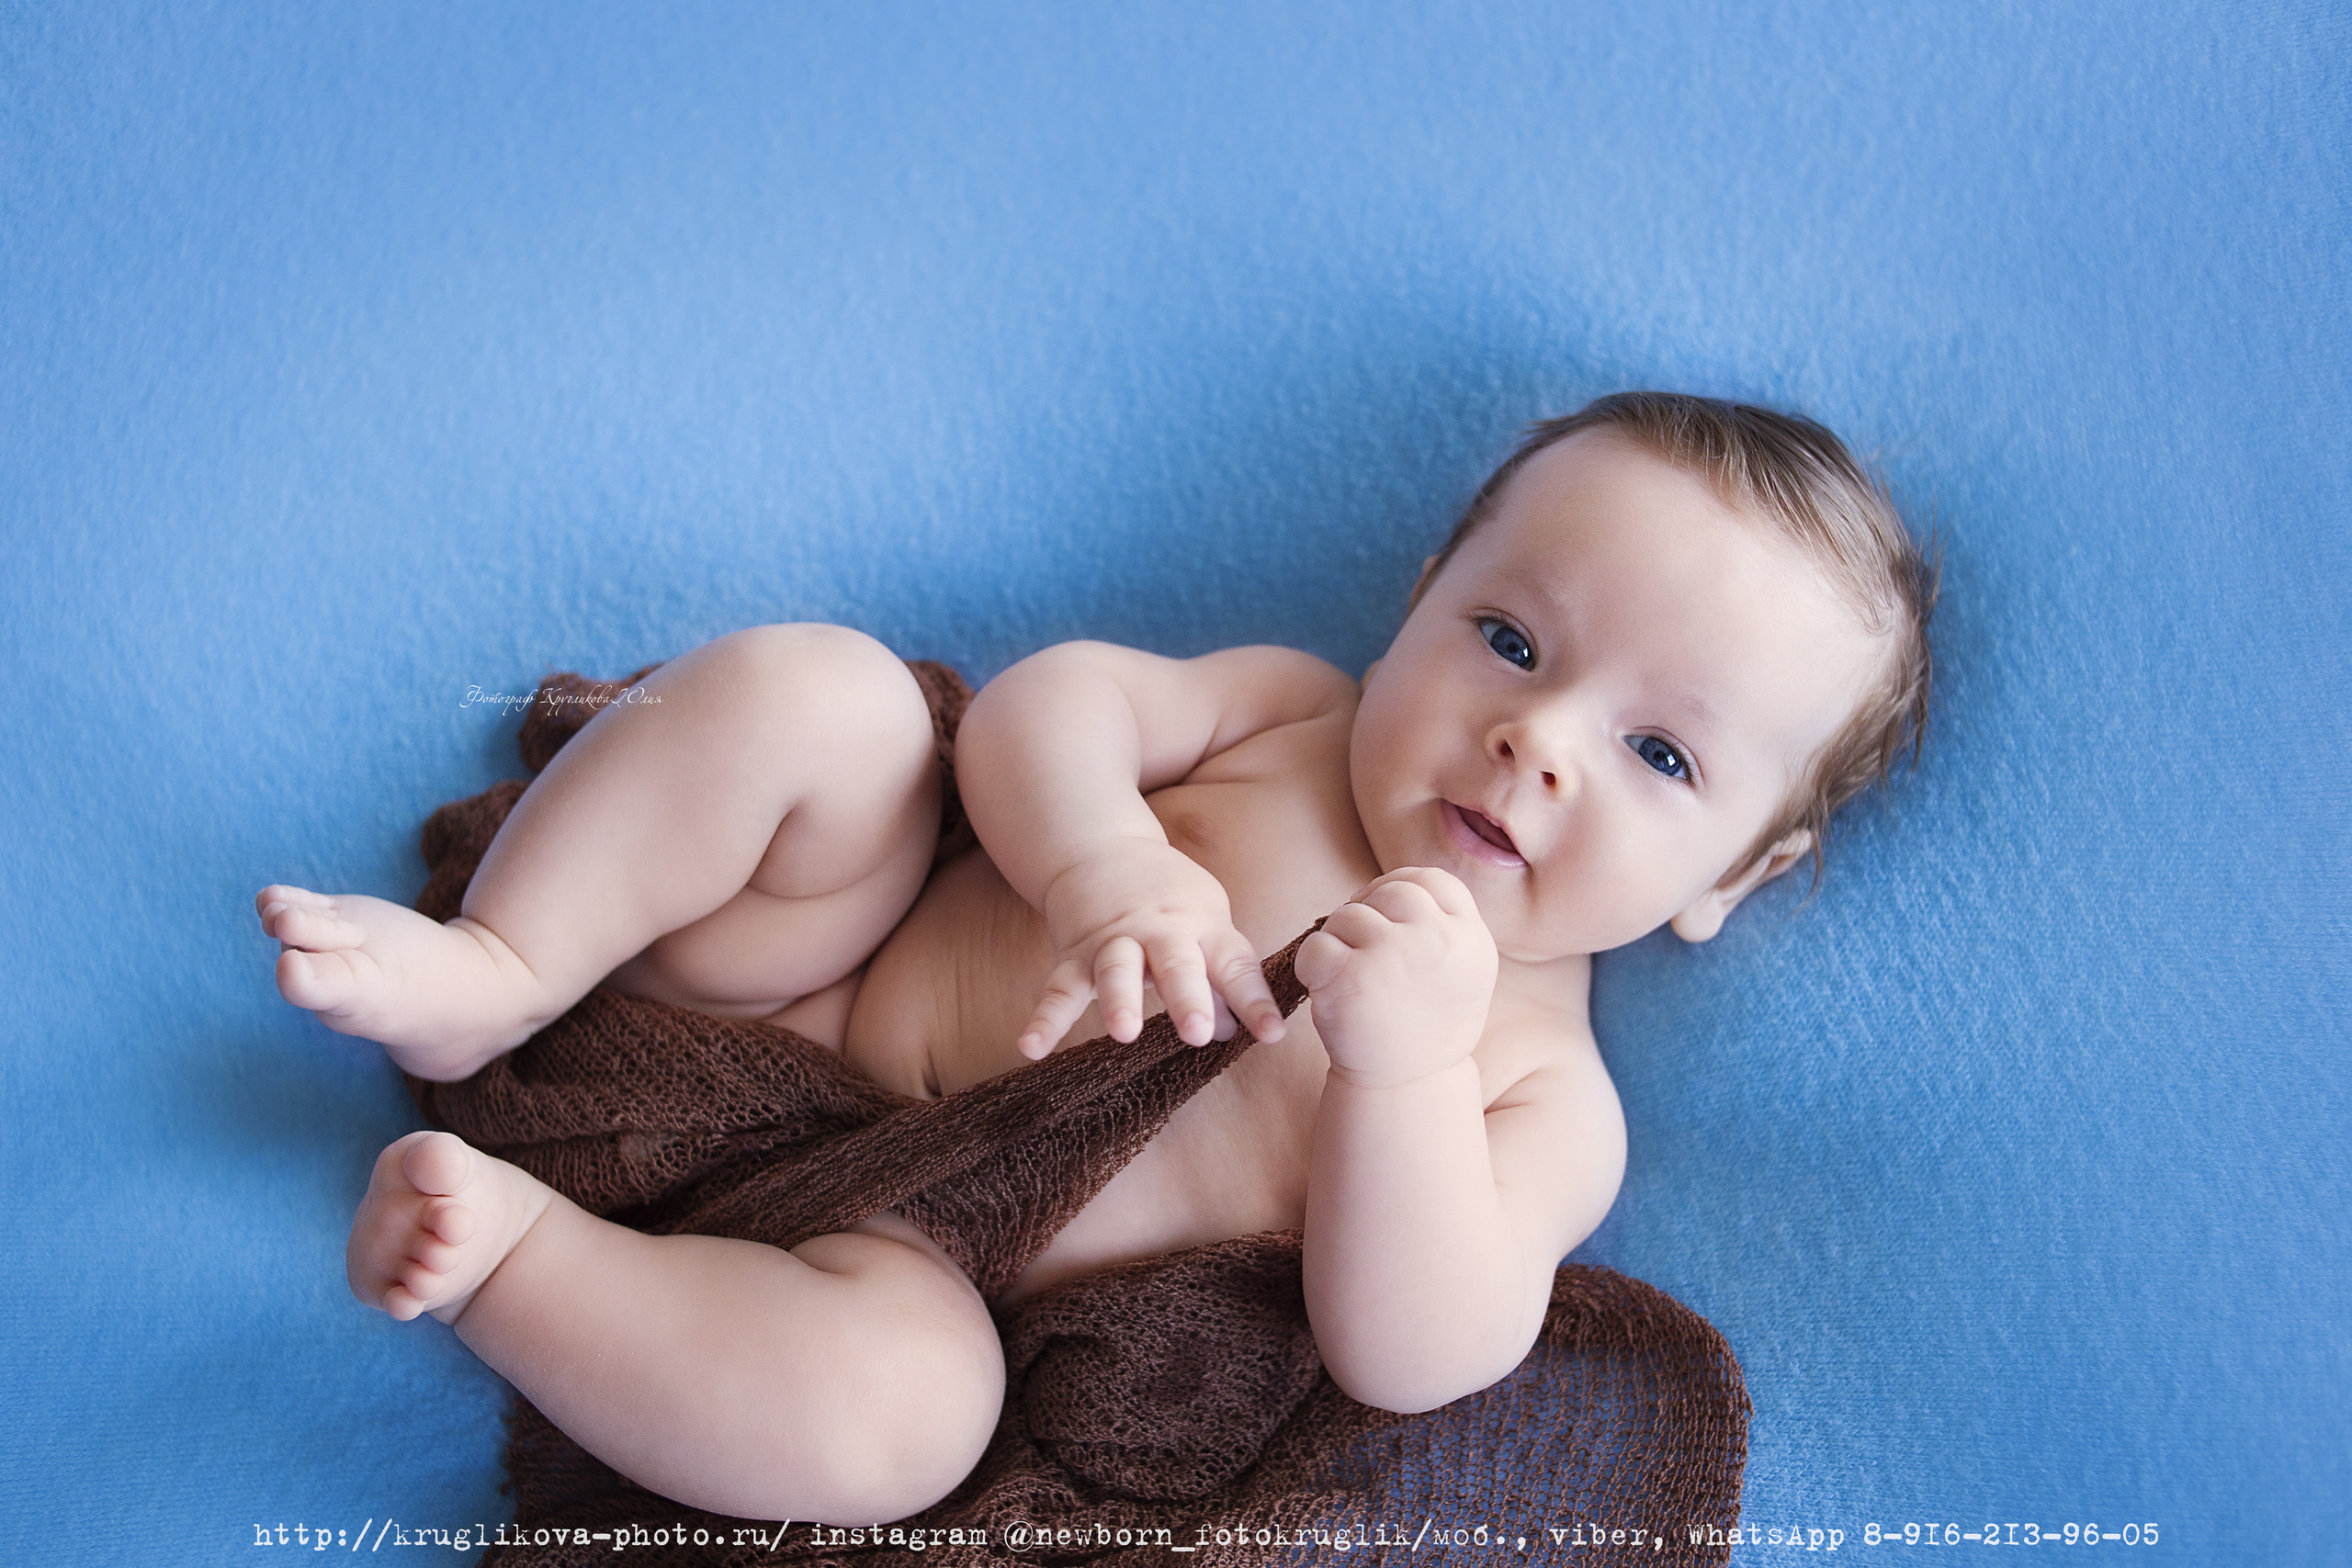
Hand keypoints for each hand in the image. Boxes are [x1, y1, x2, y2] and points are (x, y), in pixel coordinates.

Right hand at [1020, 837, 1288, 1058]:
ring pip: (1116, 970)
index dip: (1254, 1001)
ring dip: (1120, 1000)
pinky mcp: (1073, 953)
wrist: (1102, 848)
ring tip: (1123, 1032)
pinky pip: (1058, 989)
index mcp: (1202, 928)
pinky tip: (1031, 1047)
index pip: (1235, 966)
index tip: (1272, 1034)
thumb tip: (1237, 1031)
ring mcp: (1113, 942)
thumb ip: (1220, 976)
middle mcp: (1160, 933)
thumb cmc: (1168, 896)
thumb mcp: (1208, 922)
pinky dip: (1043, 1019)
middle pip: (1176, 964)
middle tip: (1198, 1032)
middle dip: (1187, 998)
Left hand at [1294, 867, 1496, 1088]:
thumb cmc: (1428, 1024)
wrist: (1408, 1086)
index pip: (1433, 881)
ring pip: (1347, 916)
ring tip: (1349, 977)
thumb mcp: (1462, 972)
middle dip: (1367, 911)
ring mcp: (1393, 956)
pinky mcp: (1349, 978)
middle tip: (1360, 946)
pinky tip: (1327, 989)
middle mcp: (1437, 941)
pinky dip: (1312, 965)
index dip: (1402, 886)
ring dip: (1338, 940)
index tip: (1385, 911)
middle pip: (1389, 891)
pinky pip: (1315, 945)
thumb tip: (1398, 882)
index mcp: (1470, 939)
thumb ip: (1445, 925)